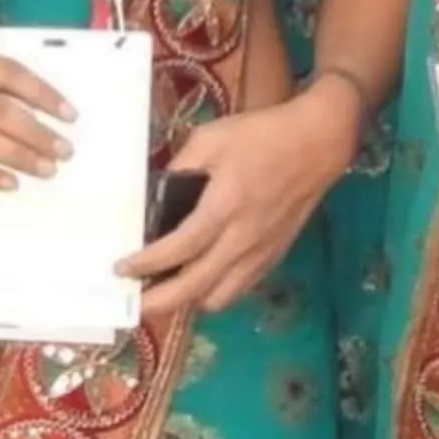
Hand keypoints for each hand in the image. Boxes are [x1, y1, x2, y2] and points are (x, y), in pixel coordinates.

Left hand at [120, 75, 361, 318]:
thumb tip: (157, 194)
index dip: (146, 264)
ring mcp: (261, 253)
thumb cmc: (261, 136)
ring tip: (166, 291)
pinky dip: (215, 292)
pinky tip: (201, 280)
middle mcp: (242, 239)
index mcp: (224, 207)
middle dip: (160, 302)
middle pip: (196, 287)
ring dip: (189, 301)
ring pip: (220, 298)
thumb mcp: (211, 138)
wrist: (317, 143)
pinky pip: (240, 288)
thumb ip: (181, 166)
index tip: (121, 270)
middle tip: (134, 302)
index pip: (179, 249)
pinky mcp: (275, 256)